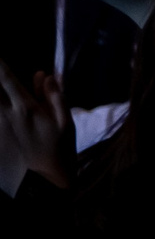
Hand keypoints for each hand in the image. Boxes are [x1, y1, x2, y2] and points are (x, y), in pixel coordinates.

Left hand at [0, 64, 70, 195]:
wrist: (47, 172)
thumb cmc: (61, 145)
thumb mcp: (65, 120)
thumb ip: (54, 96)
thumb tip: (45, 75)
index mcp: (27, 108)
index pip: (7, 80)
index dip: (0, 66)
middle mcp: (10, 113)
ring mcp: (4, 121)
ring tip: (2, 78)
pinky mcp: (4, 129)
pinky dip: (1, 99)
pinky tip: (9, 97)